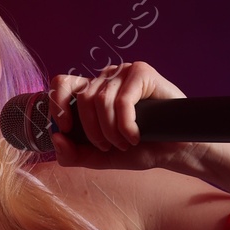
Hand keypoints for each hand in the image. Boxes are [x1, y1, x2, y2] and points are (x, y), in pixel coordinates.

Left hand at [45, 61, 207, 171]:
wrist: (173, 151)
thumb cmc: (140, 149)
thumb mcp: (99, 157)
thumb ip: (73, 154)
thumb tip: (56, 137)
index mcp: (91, 91)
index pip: (62, 84)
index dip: (58, 105)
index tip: (65, 128)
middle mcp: (106, 78)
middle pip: (82, 97)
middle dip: (92, 131)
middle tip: (109, 146)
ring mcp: (123, 72)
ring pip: (101, 100)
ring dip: (111, 131)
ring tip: (126, 142)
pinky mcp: (142, 72)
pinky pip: (122, 100)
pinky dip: (126, 125)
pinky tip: (136, 135)